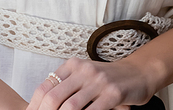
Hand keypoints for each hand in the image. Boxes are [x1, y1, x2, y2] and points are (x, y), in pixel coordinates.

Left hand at [27, 57, 156, 109]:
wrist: (138, 73)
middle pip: (54, 97)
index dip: (34, 106)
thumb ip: (67, 86)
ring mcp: (98, 81)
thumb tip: (44, 105)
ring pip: (71, 106)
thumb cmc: (107, 78)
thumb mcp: (84, 76)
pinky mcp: (113, 93)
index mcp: (72, 65)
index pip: (45, 87)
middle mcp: (82, 71)